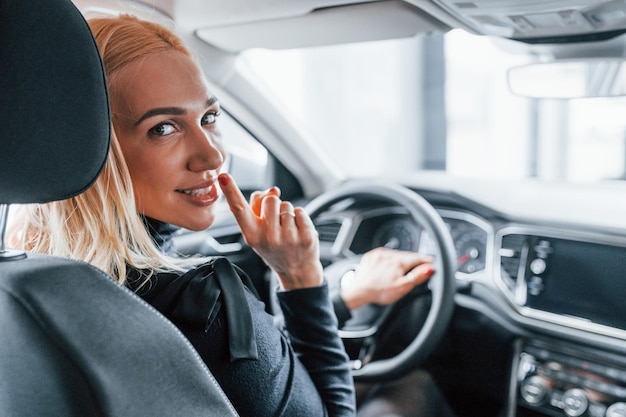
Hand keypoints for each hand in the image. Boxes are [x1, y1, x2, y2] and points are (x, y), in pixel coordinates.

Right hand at [218, 173, 322, 289]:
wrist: (296, 270)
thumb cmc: (274, 247)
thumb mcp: (258, 232)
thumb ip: (258, 208)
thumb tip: (273, 190)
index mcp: (251, 235)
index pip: (238, 209)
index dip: (230, 191)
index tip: (223, 176)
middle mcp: (268, 237)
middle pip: (270, 199)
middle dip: (274, 205)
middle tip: (276, 222)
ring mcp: (288, 238)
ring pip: (286, 205)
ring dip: (287, 213)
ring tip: (287, 230)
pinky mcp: (305, 237)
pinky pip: (300, 211)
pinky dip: (300, 218)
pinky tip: (298, 232)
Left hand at [340, 247, 433, 310]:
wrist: (358, 291)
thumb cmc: (379, 291)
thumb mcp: (402, 287)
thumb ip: (417, 276)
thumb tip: (429, 268)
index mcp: (399, 261)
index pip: (419, 257)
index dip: (427, 261)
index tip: (432, 263)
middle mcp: (389, 254)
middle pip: (408, 255)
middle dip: (414, 261)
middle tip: (419, 269)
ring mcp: (379, 254)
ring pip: (397, 254)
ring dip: (402, 260)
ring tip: (401, 272)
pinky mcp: (372, 255)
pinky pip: (386, 255)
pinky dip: (390, 260)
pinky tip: (389, 269)